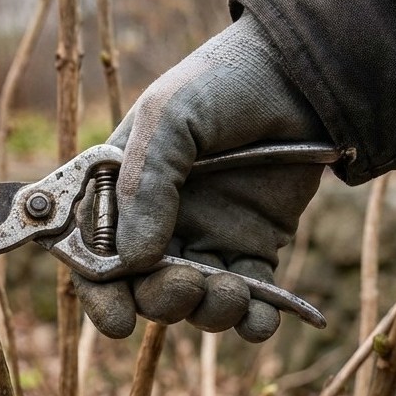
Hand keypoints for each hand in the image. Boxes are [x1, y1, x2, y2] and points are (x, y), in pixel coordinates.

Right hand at [74, 15, 331, 341]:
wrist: (300, 73)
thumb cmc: (222, 84)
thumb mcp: (169, 117)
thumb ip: (145, 184)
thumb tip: (134, 260)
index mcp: (121, 193)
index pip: (95, 255)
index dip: (99, 294)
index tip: (117, 319)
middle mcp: (159, 223)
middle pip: (144, 290)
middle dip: (161, 302)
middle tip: (186, 285)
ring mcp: (208, 238)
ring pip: (194, 303)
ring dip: (207, 312)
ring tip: (230, 290)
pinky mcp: (256, 247)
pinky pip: (248, 302)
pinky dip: (252, 322)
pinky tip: (259, 317)